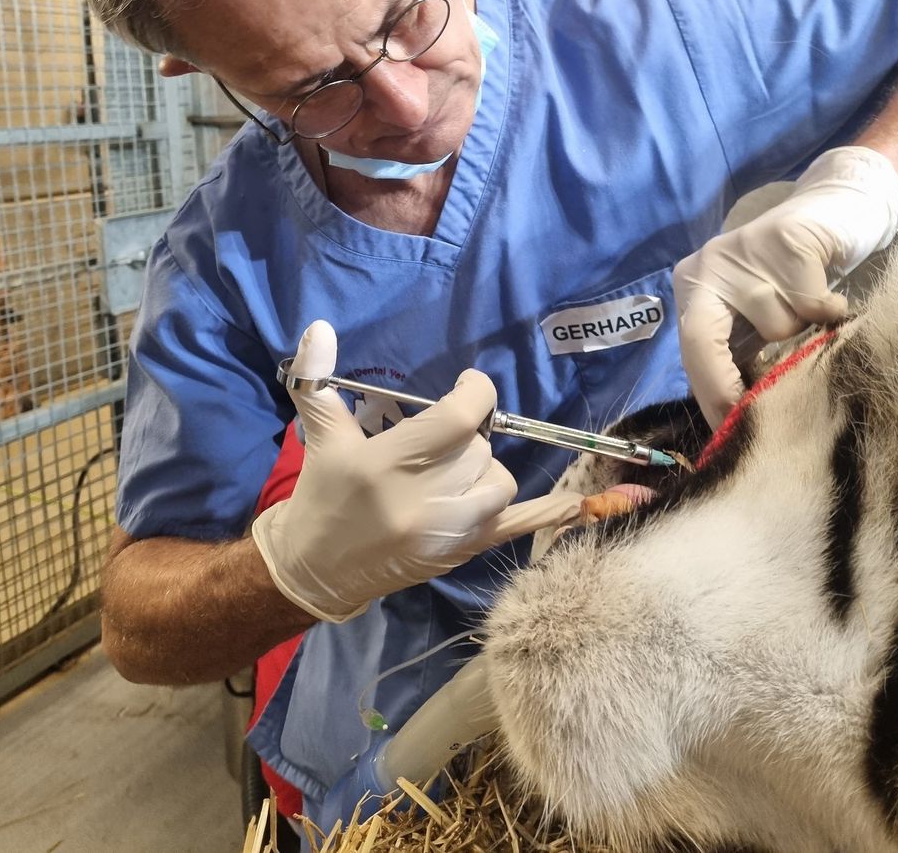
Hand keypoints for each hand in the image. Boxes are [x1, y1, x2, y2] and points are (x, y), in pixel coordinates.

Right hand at [252, 321, 582, 621]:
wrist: (316, 571)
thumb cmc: (321, 494)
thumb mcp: (319, 435)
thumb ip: (316, 379)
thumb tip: (321, 327)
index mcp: (388, 464)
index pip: (459, 421)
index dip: (475, 394)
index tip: (467, 386)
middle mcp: (422, 500)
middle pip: (478, 450)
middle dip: (467, 435)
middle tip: (442, 437)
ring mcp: (447, 532)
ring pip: (499, 481)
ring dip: (484, 468)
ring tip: (454, 468)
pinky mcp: (462, 554)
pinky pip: (518, 528)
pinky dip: (551, 514)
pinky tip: (581, 505)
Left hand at [673, 147, 897, 428]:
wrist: (835, 213)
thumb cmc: (794, 280)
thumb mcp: (757, 317)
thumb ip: (742, 353)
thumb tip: (736, 422)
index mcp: (695, 286)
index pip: (689, 349)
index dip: (710, 394)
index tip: (729, 433)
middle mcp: (708, 264)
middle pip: (703, 337)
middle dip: (727, 382)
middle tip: (759, 414)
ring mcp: (743, 248)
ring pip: (775, 325)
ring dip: (803, 335)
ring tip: (814, 319)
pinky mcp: (786, 238)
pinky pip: (812, 304)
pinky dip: (831, 313)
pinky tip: (833, 300)